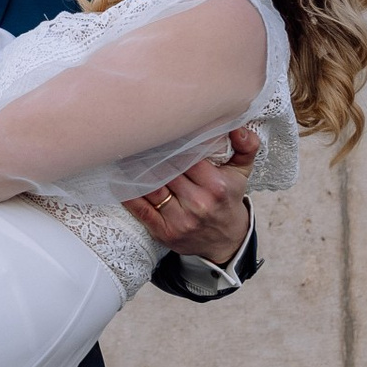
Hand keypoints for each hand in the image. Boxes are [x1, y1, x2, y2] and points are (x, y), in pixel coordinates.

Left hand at [126, 123, 261, 267]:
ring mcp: (180, 220)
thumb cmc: (229, 198)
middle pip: (166, 171)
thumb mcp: (242, 172)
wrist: (226, 240)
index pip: (187, 157)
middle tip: (137, 136)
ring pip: (151, 188)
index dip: (171, 142)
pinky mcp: (164, 232)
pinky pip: (141, 210)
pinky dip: (128, 194)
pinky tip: (120, 180)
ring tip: (126, 154)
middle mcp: (198, 204)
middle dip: (151, 154)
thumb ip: (246, 146)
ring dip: (136, 171)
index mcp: (217, 186)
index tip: (159, 129)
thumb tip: (237, 126)